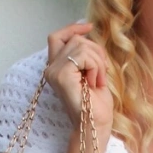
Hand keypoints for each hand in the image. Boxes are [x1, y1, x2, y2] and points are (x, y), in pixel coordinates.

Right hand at [43, 22, 113, 142]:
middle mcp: (51, 69)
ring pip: (81, 45)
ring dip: (98, 61)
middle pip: (75, 39)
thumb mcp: (92, 72)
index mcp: (56, 68)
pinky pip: (83, 55)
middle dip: (96, 51)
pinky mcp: (61, 75)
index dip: (72, 29)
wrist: (96, 125)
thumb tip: (87, 31)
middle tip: (102, 73)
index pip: (57, 37)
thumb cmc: (96, 104)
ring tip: (98, 80)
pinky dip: (96, 67)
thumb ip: (85, 54)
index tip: (89, 27)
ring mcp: (54, 72)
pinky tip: (94, 83)